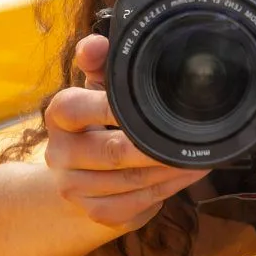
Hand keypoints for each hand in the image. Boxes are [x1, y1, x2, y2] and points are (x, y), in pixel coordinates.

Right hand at [43, 34, 208, 231]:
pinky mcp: (94, 213)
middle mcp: (59, 154)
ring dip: (169, 171)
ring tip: (197, 158)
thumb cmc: (95, 121)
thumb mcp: (95, 89)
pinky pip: (136, 204)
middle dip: (155, 148)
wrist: (75, 175)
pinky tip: (182, 177)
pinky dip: (165, 191)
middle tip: (190, 139)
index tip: (147, 107)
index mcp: (58, 116)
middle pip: (111, 152)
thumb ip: (99, 62)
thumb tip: (96, 43)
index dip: (108, 107)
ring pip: (131, 182)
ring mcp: (74, 188)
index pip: (75, 108)